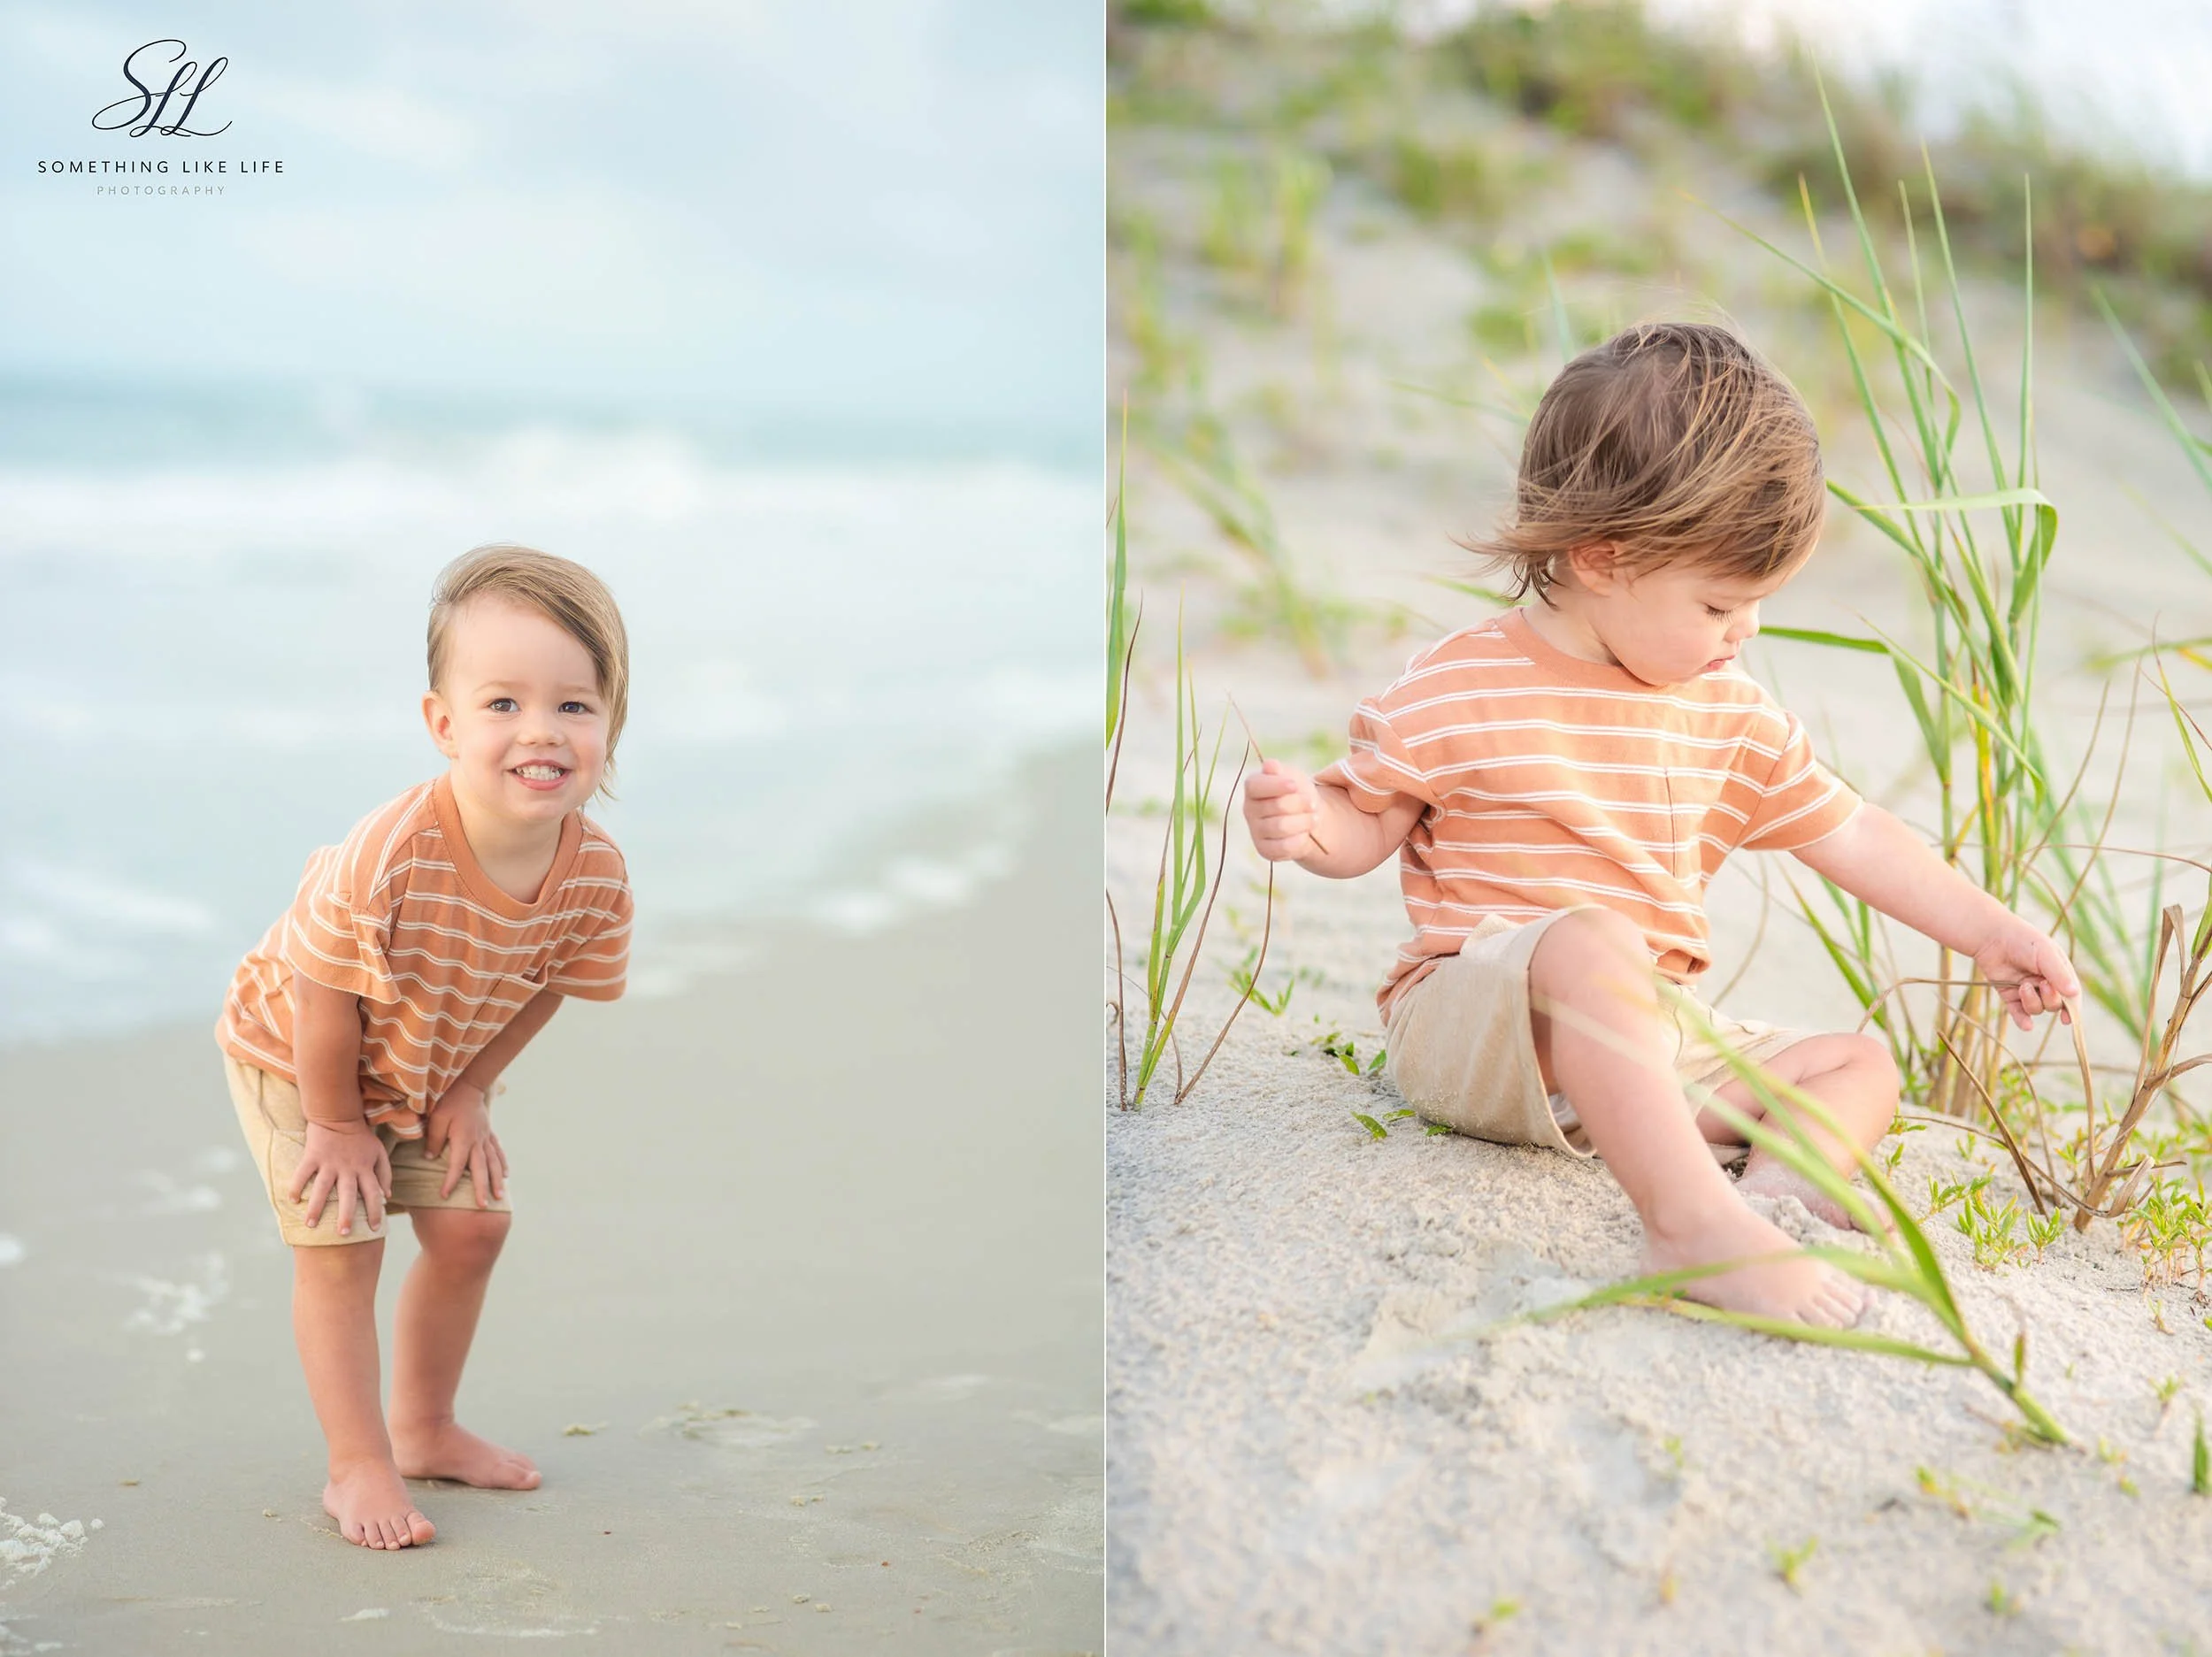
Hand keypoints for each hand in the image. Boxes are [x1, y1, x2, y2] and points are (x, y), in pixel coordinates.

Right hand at [288, 1119, 391, 1237]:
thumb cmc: (361, 1136)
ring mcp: (329, 1162)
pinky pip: (303, 1173)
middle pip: (349, 1195)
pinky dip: (296, 1186)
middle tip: (343, 1234)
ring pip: (323, 1188)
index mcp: (365, 1169)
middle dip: (347, 1215)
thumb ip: (384, 1174)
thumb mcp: (379, 1152)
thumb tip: (387, 1196)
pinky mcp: (313, 1155)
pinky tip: (292, 1200)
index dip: (375, 1211)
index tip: (374, 1228)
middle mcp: (348, 1168)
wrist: (339, 1113)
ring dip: (316, 1207)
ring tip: (311, 1225)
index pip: (373, 1193)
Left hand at [424, 1080, 507, 1207]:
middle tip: (483, 1206)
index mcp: (463, 1138)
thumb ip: (433, 1139)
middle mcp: (477, 1141)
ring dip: (496, 1180)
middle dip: (481, 1188)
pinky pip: (498, 1152)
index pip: (456, 1164)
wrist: (469, 1086)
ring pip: (493, 1163)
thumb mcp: (436, 1118)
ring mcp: (486, 1138)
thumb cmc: (449, 1102)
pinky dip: (502, 1164)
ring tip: (499, 1196)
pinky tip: (505, 1175)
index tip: (445, 1195)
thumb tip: (429, 1157)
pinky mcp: (489, 1134)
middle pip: (481, 1168)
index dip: (450, 1180)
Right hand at [1243, 758, 1323, 862]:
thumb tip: (1270, 766)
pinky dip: (1300, 839)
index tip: (1295, 785)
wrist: (1307, 817)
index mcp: (1252, 787)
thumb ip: (1280, 771)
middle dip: (1300, 804)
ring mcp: (1255, 831)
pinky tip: (1305, 833)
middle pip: (1277, 806)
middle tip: (1312, 804)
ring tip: (1313, 817)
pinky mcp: (1265, 850)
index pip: (1256, 786)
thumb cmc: (1297, 793)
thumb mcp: (1292, 776)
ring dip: (1304, 821)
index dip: (1277, 785)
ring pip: (1282, 827)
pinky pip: (1284, 846)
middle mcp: (1249, 810)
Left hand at [1971, 919, 2082, 1032]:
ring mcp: (2027, 990)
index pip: (2071, 996)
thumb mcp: (2045, 954)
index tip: (2068, 1019)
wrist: (1991, 937)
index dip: (2072, 1009)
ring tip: (2022, 986)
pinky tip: (2026, 1026)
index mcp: (2059, 972)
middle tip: (2041, 985)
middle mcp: (2045, 983)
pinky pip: (2018, 1013)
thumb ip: (2059, 974)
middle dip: (2049, 1000)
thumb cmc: (2022, 940)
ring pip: (2036, 1009)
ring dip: (2031, 1002)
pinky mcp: (2009, 994)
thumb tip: (2074, 993)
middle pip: (2054, 1005)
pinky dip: (2022, 1020)